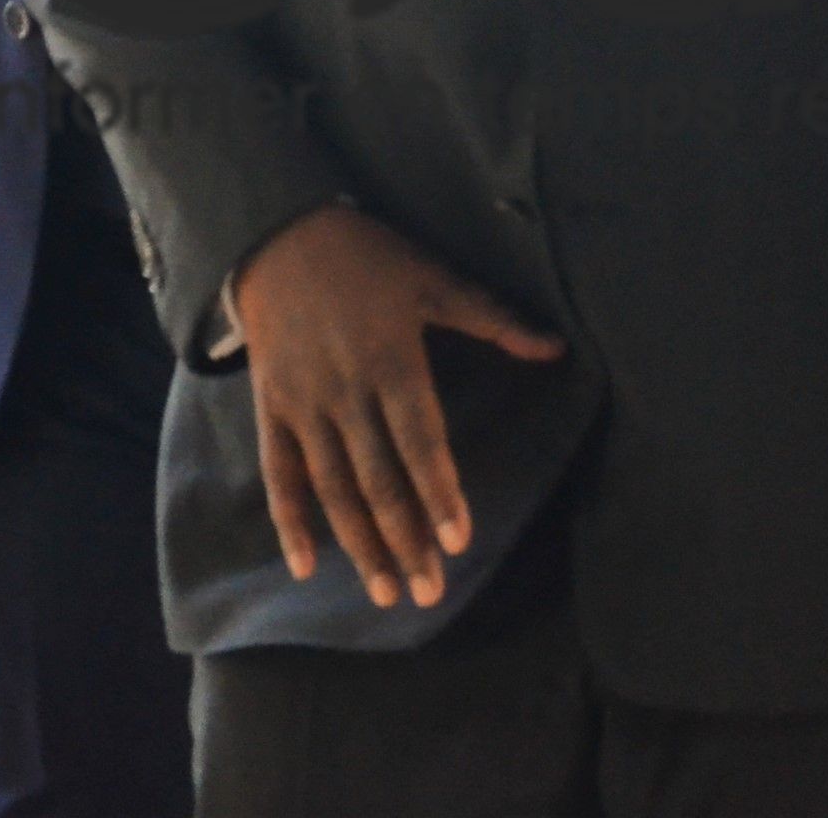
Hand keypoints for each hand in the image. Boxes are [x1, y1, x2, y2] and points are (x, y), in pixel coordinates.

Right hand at [225, 203, 566, 610]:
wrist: (277, 234)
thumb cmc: (368, 257)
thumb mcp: (433, 278)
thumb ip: (493, 319)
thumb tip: (556, 349)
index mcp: (391, 360)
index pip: (420, 440)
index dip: (439, 491)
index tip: (458, 540)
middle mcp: (346, 391)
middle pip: (377, 479)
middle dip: (404, 539)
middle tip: (429, 593)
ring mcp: (304, 405)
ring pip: (333, 488)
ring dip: (358, 544)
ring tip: (385, 593)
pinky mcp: (272, 409)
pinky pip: (279, 475)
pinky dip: (290, 522)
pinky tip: (307, 568)